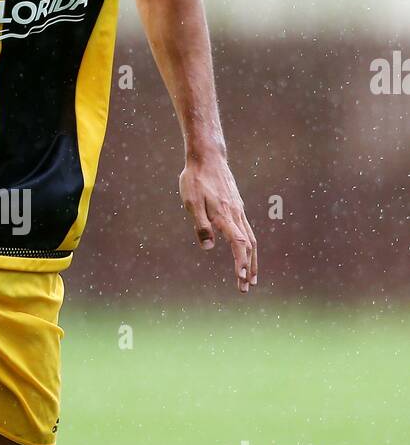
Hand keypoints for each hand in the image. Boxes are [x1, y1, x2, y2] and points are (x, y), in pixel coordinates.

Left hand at [179, 155, 256, 293]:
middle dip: (249, 268)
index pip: (238, 243)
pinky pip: (248, 230)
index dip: (241, 262)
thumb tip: (208, 247)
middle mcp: (236, 214)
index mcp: (225, 215)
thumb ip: (200, 225)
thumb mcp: (191, 202)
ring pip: (251, 239)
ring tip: (251, 277)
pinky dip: (250, 246)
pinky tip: (246, 253)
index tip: (241, 278)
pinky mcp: (237, 207)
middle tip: (246, 287)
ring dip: (252, 260)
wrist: (207, 157)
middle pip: (249, 246)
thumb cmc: (195, 179)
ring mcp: (239, 210)